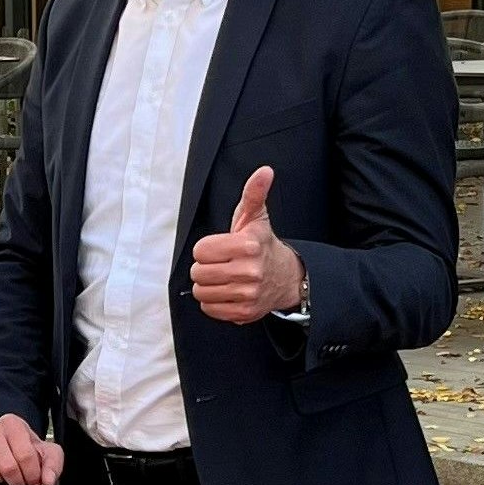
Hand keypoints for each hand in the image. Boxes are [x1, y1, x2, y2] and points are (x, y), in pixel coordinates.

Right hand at [0, 415, 64, 484]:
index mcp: (13, 424)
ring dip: (1, 481)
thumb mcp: (44, 451)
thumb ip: (53, 464)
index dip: (33, 475)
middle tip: (20, 481)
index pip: (26, 456)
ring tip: (5, 475)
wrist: (0, 437)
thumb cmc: (21, 445)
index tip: (34, 480)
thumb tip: (49, 479)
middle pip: (8, 467)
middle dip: (18, 481)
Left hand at [188, 166, 303, 324]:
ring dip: (208, 286)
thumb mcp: (255, 217)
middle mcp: (250, 271)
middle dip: (205, 267)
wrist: (285, 277)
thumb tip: (264, 172)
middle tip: (221, 264)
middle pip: (198, 273)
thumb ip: (253, 193)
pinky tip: (227, 292)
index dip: (206, 249)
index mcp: (248, 245)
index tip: (219, 248)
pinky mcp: (243, 312)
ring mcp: (247, 294)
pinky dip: (214, 302)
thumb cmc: (263, 246)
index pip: (201, 251)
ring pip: (201, 292)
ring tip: (223, 277)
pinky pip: (209, 309)